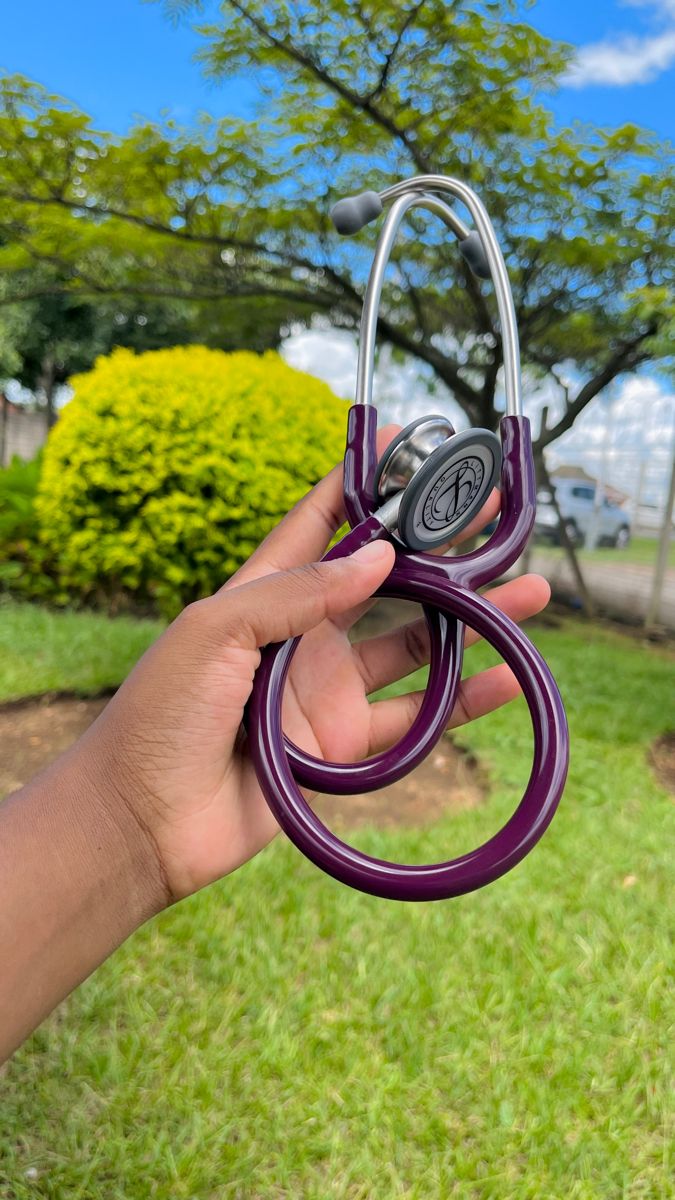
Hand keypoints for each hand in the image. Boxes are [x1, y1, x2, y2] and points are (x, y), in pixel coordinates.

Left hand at [82, 426, 549, 904]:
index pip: (320, 521)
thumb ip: (296, 593)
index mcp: (262, 592)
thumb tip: (380, 557)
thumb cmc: (158, 716)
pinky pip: (415, 718)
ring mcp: (327, 691)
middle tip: (493, 515)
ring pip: (415, 644)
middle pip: (385, 578)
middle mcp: (303, 635)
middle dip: (439, 546)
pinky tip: (506, 678)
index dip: (363, 481)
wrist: (142, 825)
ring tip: (529, 590)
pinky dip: (463, 700)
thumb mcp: (216, 633)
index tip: (408, 444)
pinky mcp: (344, 746)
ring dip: (470, 619)